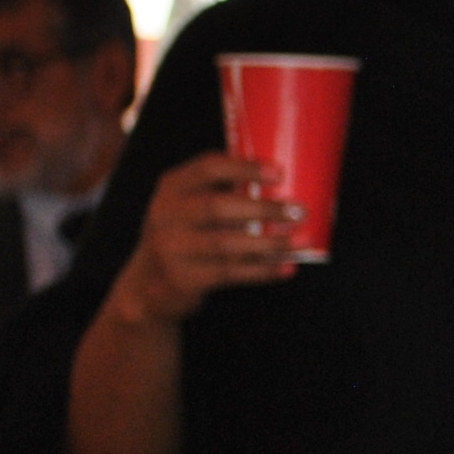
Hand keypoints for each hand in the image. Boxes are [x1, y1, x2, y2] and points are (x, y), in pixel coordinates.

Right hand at [109, 151, 297, 325]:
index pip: (208, 168)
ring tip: (302, 240)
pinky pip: (230, 273)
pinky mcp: (182, 279)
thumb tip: (289, 183)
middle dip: (263, 208)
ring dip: (270, 242)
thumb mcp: (191, 206)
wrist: (151, 285)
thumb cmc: (188, 235)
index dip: (244, 168)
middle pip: (217, 206)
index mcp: (172, 186)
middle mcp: (165, 214)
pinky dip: (263, 270)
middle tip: (300, 211)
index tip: (280, 173)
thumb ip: (225, 192)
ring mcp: (170, 248)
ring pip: (227, 244)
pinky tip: (288, 267)